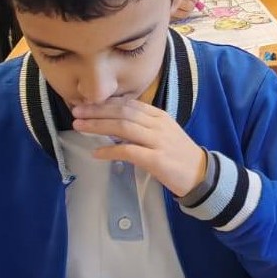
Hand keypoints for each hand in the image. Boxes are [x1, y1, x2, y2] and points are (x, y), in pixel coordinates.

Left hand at [71, 99, 207, 196]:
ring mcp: (158, 141)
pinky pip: (129, 151)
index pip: (129, 104)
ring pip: (123, 127)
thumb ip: (143, 125)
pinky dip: (110, 150)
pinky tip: (96, 153)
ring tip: (79, 127)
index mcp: (159, 116)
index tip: (87, 104)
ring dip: (98, 126)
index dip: (106, 103)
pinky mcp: (156, 159)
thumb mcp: (163, 133)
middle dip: (97, 111)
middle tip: (76, 112)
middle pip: (123, 112)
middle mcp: (158, 124)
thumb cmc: (178, 155)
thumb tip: (115, 122)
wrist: (200, 174)